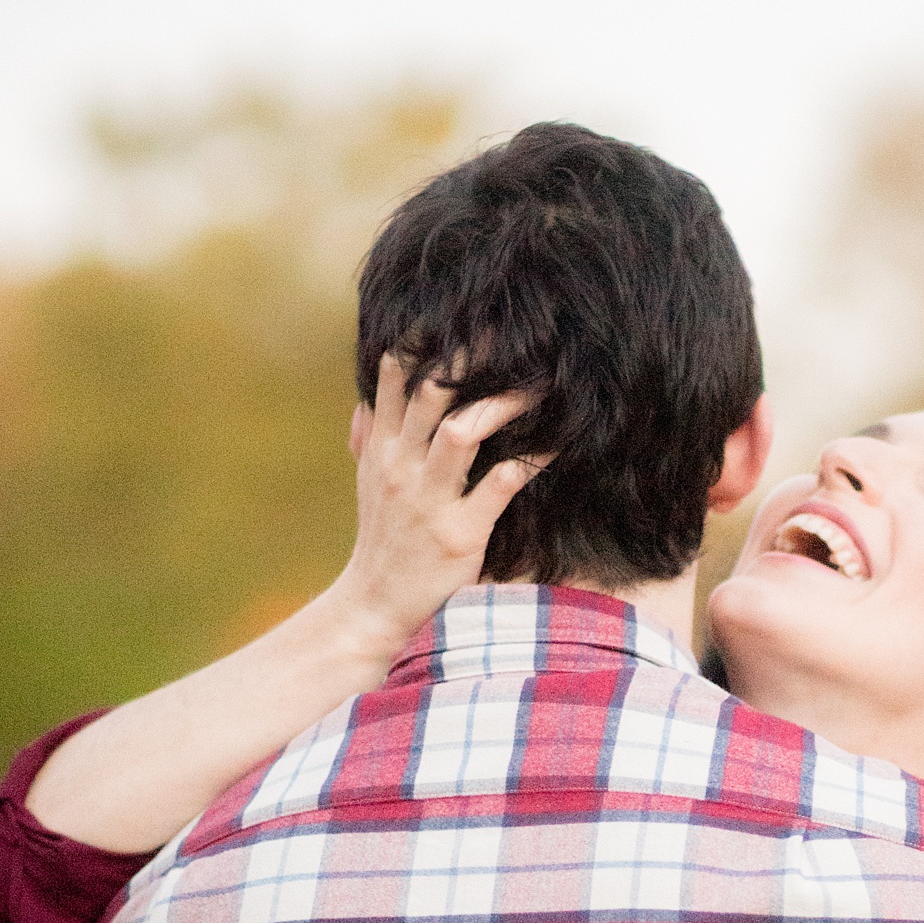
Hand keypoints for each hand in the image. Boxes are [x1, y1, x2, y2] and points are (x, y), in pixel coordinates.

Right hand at [327, 354, 547, 657]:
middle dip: (468, 359)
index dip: (425, 340)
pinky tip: (559, 444)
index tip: (458, 314)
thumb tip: (365, 403)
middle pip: (431, 393)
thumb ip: (367, 441)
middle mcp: (401, 467)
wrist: (373, 608)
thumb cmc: (381, 545)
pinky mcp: (459, 534)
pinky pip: (500, 484)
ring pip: (462, 430)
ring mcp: (429, 500)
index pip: (394, 378)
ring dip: (503, 402)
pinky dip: (531, 460)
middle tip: (511, 332)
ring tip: (540, 383)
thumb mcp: (366, 488)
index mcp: (381, 450)